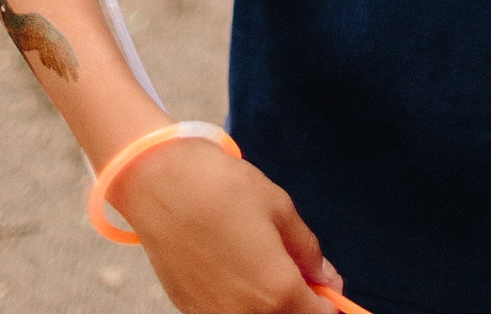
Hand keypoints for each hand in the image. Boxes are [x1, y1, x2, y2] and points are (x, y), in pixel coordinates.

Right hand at [116, 137, 341, 312]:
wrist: (161, 187)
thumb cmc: (226, 192)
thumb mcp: (282, 212)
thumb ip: (308, 253)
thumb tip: (329, 279)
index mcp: (276, 292)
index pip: (316, 315)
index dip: (329, 304)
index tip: (328, 289)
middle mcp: (244, 315)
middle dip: (298, 303)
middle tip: (299, 274)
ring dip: (268, 304)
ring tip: (264, 266)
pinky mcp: (187, 310)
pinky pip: (227, 314)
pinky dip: (241, 303)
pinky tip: (236, 272)